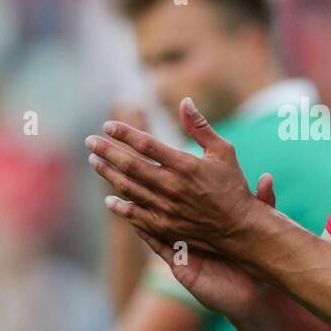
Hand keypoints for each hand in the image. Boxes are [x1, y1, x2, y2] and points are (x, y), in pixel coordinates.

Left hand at [85, 97, 265, 254]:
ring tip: (94, 162)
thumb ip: (201, 127)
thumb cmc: (232, 187)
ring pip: (128, 188)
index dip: (124, 133)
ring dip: (108, 174)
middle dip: (106, 151)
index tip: (108, 126)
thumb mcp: (223, 151)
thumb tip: (184, 101)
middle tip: (90, 142)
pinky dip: (120, 206)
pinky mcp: (164, 226)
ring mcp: (166, 208)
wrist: (240, 229)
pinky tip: (109, 199)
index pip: (146, 144)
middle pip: (130, 165)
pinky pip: (135, 215)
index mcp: (185, 165)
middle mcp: (172, 186)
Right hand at [126, 174, 277, 320]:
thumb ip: (264, 200)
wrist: (253, 292)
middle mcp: (192, 230)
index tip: (164, 154)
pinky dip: (147, 232)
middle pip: (165, 203)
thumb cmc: (254, 258)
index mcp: (208, 218)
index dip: (178, 176)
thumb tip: (267, 176)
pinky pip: (159, 246)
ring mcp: (184, 247)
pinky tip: (133, 218)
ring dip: (137, 206)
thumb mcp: (261, 225)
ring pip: (155, 222)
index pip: (189, 192)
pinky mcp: (180, 265)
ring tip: (121, 187)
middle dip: (147, 185)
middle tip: (129, 162)